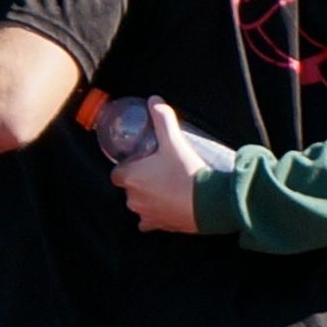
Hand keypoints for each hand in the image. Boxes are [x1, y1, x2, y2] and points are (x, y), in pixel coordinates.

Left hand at [111, 100, 202, 232]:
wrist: (209, 203)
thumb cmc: (187, 172)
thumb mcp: (174, 141)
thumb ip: (162, 119)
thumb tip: (154, 101)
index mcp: (130, 178)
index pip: (117, 173)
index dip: (127, 166)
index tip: (140, 161)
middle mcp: (133, 199)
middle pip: (129, 188)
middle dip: (139, 181)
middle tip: (157, 171)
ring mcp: (146, 215)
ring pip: (140, 205)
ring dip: (148, 198)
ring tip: (165, 187)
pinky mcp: (160, 226)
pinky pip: (150, 222)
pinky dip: (156, 215)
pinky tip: (167, 207)